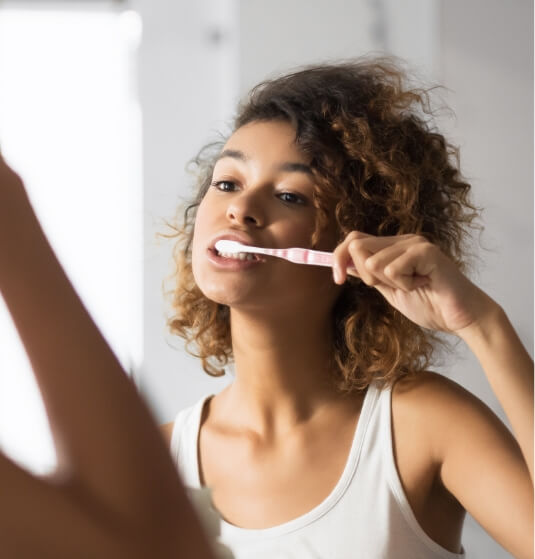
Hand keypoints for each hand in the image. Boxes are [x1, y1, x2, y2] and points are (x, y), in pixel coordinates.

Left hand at [332, 231, 496, 334]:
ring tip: (414, 286)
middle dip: (364, 274)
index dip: (338, 257)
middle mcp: (402, 240)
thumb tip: (345, 265)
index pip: (354, 240)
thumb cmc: (430, 305)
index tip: (338, 279)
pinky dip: (403, 284)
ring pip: (373, 262)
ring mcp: (414, 243)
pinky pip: (392, 269)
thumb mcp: (390, 291)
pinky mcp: (425, 251)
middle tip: (392, 286)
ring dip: (390, 283)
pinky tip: (423, 285)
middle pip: (357, 246)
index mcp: (393, 248)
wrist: (461, 318)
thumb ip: (371, 276)